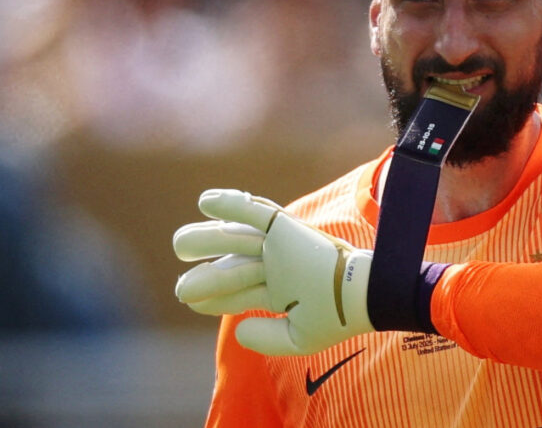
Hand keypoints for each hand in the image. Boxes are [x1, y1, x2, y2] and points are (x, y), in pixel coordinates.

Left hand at [173, 189, 374, 354]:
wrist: (361, 297)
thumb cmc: (338, 316)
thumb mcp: (299, 338)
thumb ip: (267, 338)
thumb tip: (238, 329)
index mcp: (280, 289)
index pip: (239, 292)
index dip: (213, 298)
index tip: (188, 300)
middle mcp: (275, 265)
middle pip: (232, 265)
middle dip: (207, 275)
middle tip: (181, 288)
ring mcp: (279, 246)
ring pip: (236, 239)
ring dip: (207, 239)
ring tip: (180, 246)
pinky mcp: (285, 228)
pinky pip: (255, 212)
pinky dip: (231, 204)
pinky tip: (205, 202)